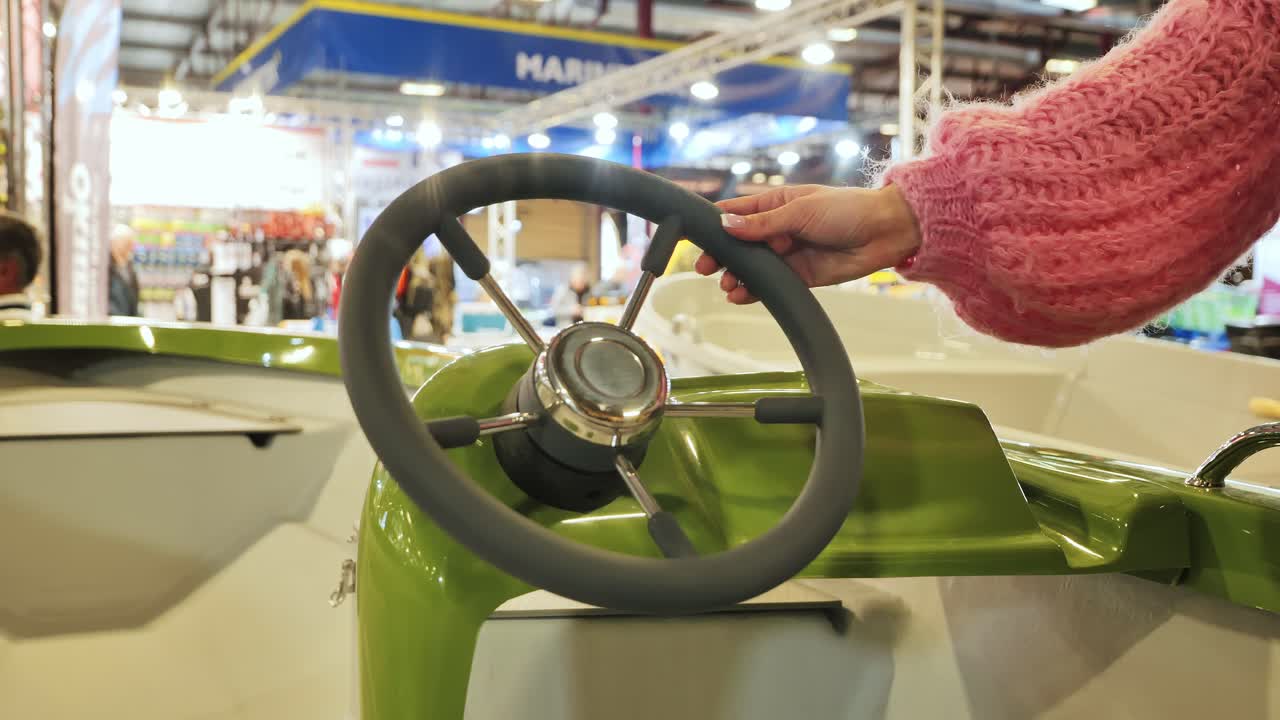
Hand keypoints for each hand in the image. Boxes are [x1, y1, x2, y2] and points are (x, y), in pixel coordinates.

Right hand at [696, 184, 920, 303]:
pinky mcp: (801, 276)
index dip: (714, 225)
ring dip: (737, 276)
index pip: (736, 213)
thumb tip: (726, 225)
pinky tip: (740, 295)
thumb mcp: (800, 211)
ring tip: (728, 284)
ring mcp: (788, 254)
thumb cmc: (847, 209)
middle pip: (739, 244)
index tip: (696, 237)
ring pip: (753, 268)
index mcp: (775, 205)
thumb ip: (763, 223)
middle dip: (721, 256)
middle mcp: (778, 229)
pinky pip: (772, 285)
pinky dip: (755, 292)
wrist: (885, 232)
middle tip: (705, 268)